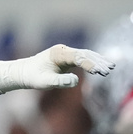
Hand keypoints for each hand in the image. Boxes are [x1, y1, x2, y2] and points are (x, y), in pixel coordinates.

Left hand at [0, 44, 114, 93]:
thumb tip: (75, 80)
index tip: (99, 71)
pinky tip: (101, 67)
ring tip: (110, 68)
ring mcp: (65, 53)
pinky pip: (83, 58)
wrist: (23, 72)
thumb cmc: (32, 78)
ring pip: (86, 55)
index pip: (78, 57)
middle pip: (85, 54)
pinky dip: (92, 62)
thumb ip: (59, 81)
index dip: (90, 64)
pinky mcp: (67, 57)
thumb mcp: (44, 82)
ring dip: (98, 61)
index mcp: (57, 54)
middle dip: (98, 62)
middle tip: (110, 69)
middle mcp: (63, 50)